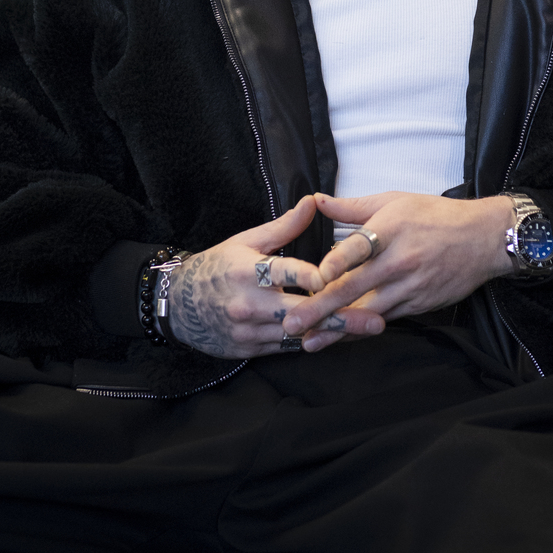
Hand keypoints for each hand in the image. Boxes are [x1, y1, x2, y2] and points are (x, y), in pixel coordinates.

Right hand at [167, 196, 384, 357]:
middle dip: (339, 317)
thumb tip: (313, 202)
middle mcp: (248, 304)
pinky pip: (287, 348)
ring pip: (298, 335)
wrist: (177, 305)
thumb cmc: (216, 267)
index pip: (284, 272)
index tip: (335, 278)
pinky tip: (341, 339)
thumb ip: (283, 227)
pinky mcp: (250, 350)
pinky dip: (313, 342)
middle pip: (300, 312)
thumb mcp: (245, 241)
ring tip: (368, 329)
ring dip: (333, 333)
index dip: (310, 275)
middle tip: (375, 319)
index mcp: (247, 272)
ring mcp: (249, 331)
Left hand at [281, 191, 514, 350]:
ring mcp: (410, 286)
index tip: (314, 277)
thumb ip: (353, 206)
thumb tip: (317, 200)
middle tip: (292, 322)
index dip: (336, 262)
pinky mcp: (419, 305)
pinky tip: (342, 338)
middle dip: (321, 307)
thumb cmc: (437, 216)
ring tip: (309, 342)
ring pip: (368, 311)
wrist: (485, 239)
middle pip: (355, 286)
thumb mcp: (395, 201)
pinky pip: (385, 319)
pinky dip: (362, 329)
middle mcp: (399, 260)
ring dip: (337, 328)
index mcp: (391, 228)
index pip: (359, 247)